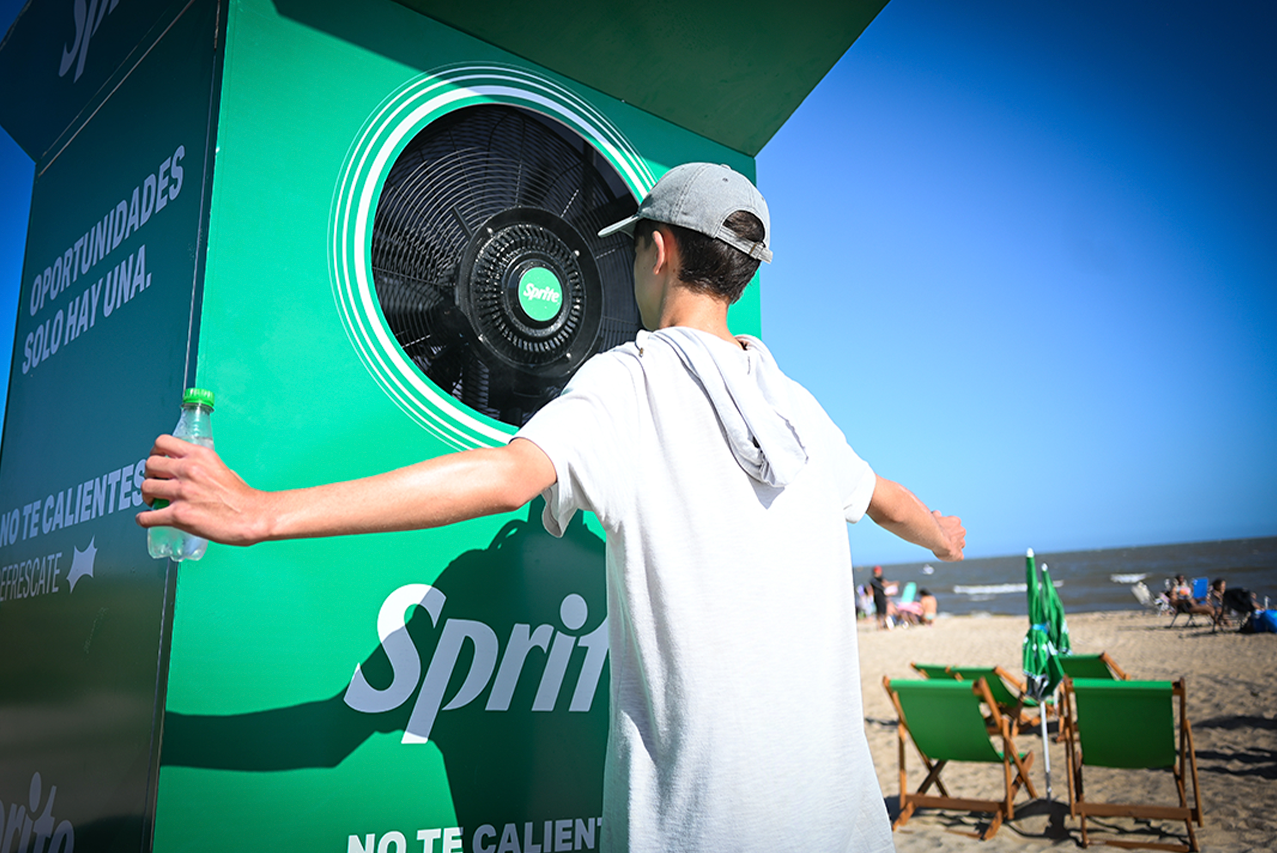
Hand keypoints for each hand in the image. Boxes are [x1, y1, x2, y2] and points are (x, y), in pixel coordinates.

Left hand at [136, 435, 266, 545]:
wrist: (252, 517)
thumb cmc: (242, 497)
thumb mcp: (222, 468)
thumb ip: (201, 466)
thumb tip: (187, 472)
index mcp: (200, 455)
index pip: (162, 442)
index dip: (155, 452)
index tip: (157, 460)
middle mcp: (189, 470)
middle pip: (150, 464)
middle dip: (149, 475)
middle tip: (155, 483)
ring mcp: (182, 492)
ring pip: (145, 488)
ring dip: (147, 496)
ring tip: (154, 501)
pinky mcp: (179, 515)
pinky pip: (147, 516)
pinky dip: (144, 519)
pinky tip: (149, 519)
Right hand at [931, 510, 965, 561]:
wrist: (935, 538)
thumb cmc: (932, 526)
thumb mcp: (933, 516)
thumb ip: (937, 515)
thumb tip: (938, 513)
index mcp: (955, 521)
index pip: (954, 524)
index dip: (947, 528)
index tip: (941, 530)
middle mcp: (961, 531)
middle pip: (958, 534)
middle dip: (951, 537)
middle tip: (941, 539)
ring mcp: (961, 543)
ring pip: (959, 545)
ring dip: (953, 546)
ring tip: (943, 547)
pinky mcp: (959, 555)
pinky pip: (958, 556)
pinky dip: (953, 556)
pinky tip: (946, 555)